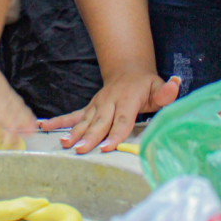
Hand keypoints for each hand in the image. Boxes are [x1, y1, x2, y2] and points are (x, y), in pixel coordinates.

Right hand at [41, 70, 180, 153]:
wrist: (128, 70)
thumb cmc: (146, 85)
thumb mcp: (158, 86)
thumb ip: (166, 91)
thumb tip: (176, 84)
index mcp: (127, 99)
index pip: (122, 119)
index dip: (115, 133)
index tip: (107, 147)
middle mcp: (109, 102)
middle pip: (100, 122)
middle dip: (90, 137)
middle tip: (81, 150)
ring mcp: (97, 105)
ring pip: (84, 120)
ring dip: (74, 133)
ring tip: (65, 145)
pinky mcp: (89, 108)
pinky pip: (73, 116)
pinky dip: (58, 122)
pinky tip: (44, 127)